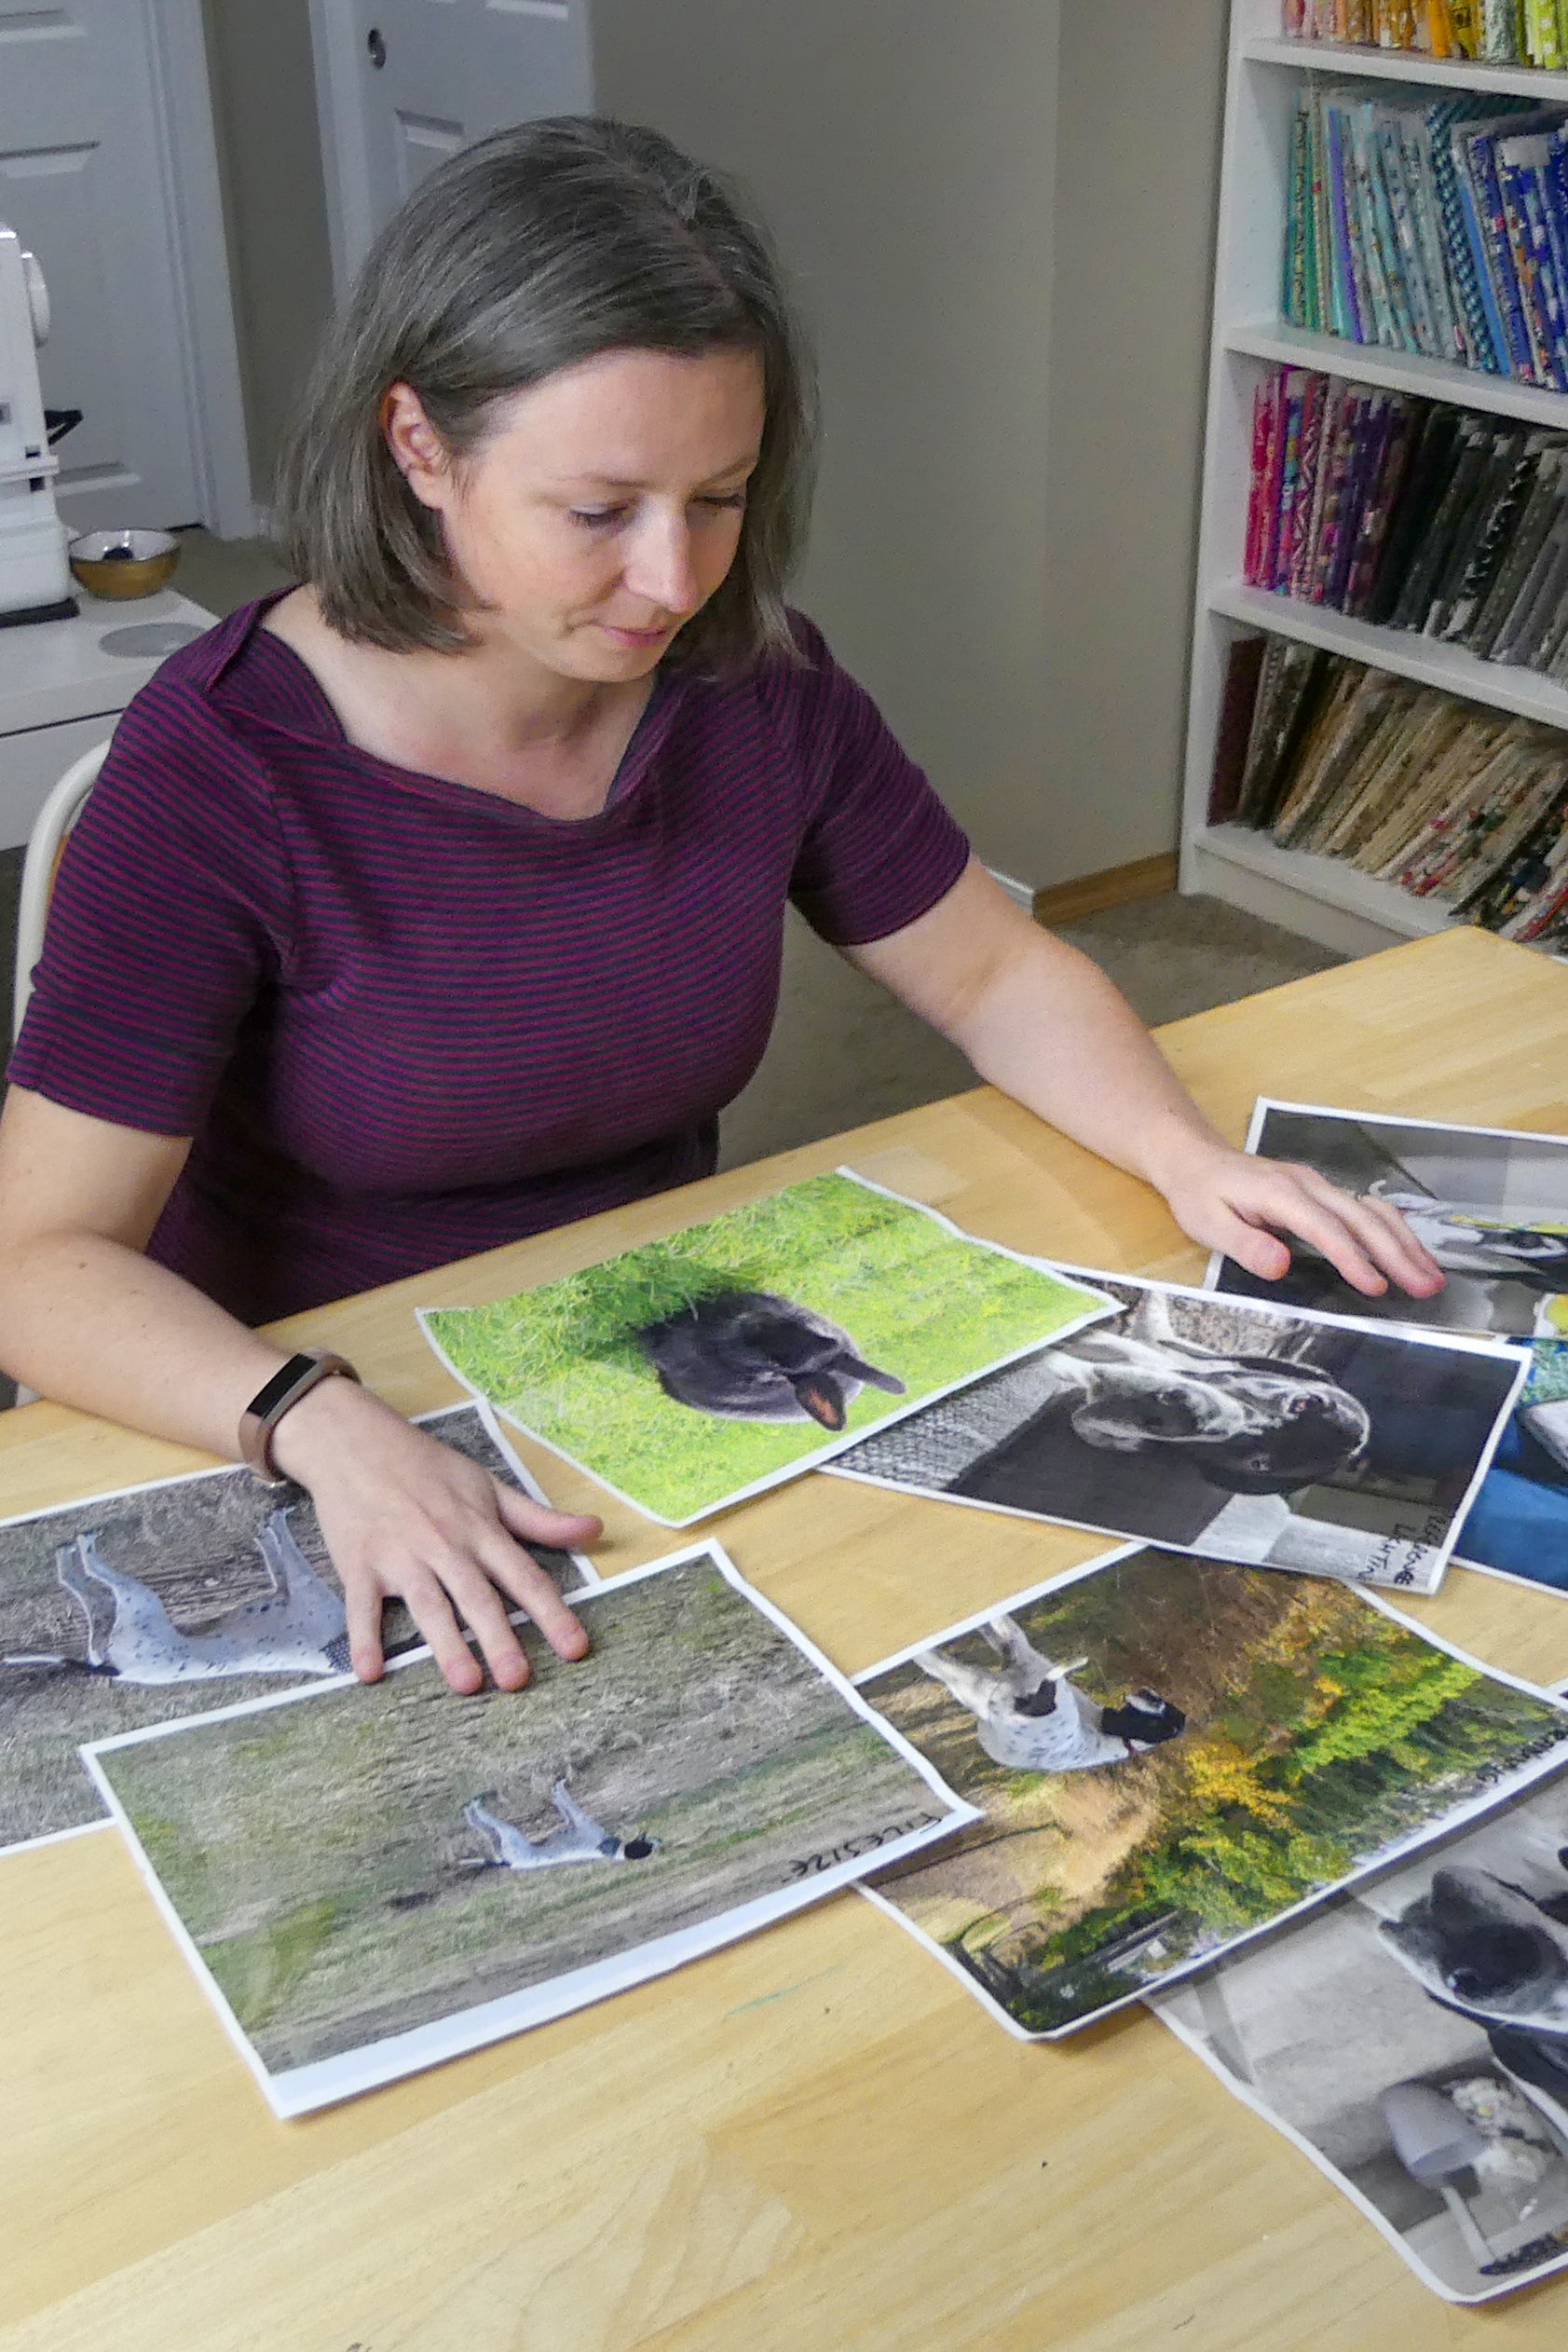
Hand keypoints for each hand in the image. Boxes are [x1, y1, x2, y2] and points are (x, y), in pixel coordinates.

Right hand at [270, 1377, 601, 1693]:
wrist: (356, 1444)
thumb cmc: (428, 1467)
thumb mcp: (489, 1487)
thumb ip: (539, 1519)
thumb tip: (594, 1528)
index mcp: (481, 1530)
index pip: (524, 1576)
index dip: (552, 1613)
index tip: (575, 1648)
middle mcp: (445, 1546)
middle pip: (478, 1598)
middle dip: (500, 1639)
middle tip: (518, 1680)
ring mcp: (401, 1557)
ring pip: (429, 1606)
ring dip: (447, 1645)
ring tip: (466, 1683)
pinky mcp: (360, 1565)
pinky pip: (363, 1607)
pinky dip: (364, 1638)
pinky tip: (371, 1673)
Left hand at [1148, 1134, 1445, 1299]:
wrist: (1197, 1159)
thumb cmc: (1200, 1195)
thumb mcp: (1208, 1224)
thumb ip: (1246, 1246)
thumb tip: (1281, 1266)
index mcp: (1281, 1194)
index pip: (1325, 1229)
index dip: (1353, 1259)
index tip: (1377, 1287)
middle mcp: (1309, 1185)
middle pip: (1362, 1219)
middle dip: (1397, 1254)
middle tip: (1427, 1287)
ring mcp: (1320, 1185)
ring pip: (1373, 1212)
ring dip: (1405, 1243)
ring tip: (1432, 1275)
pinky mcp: (1323, 1192)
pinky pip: (1367, 1209)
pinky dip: (1394, 1231)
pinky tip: (1412, 1252)